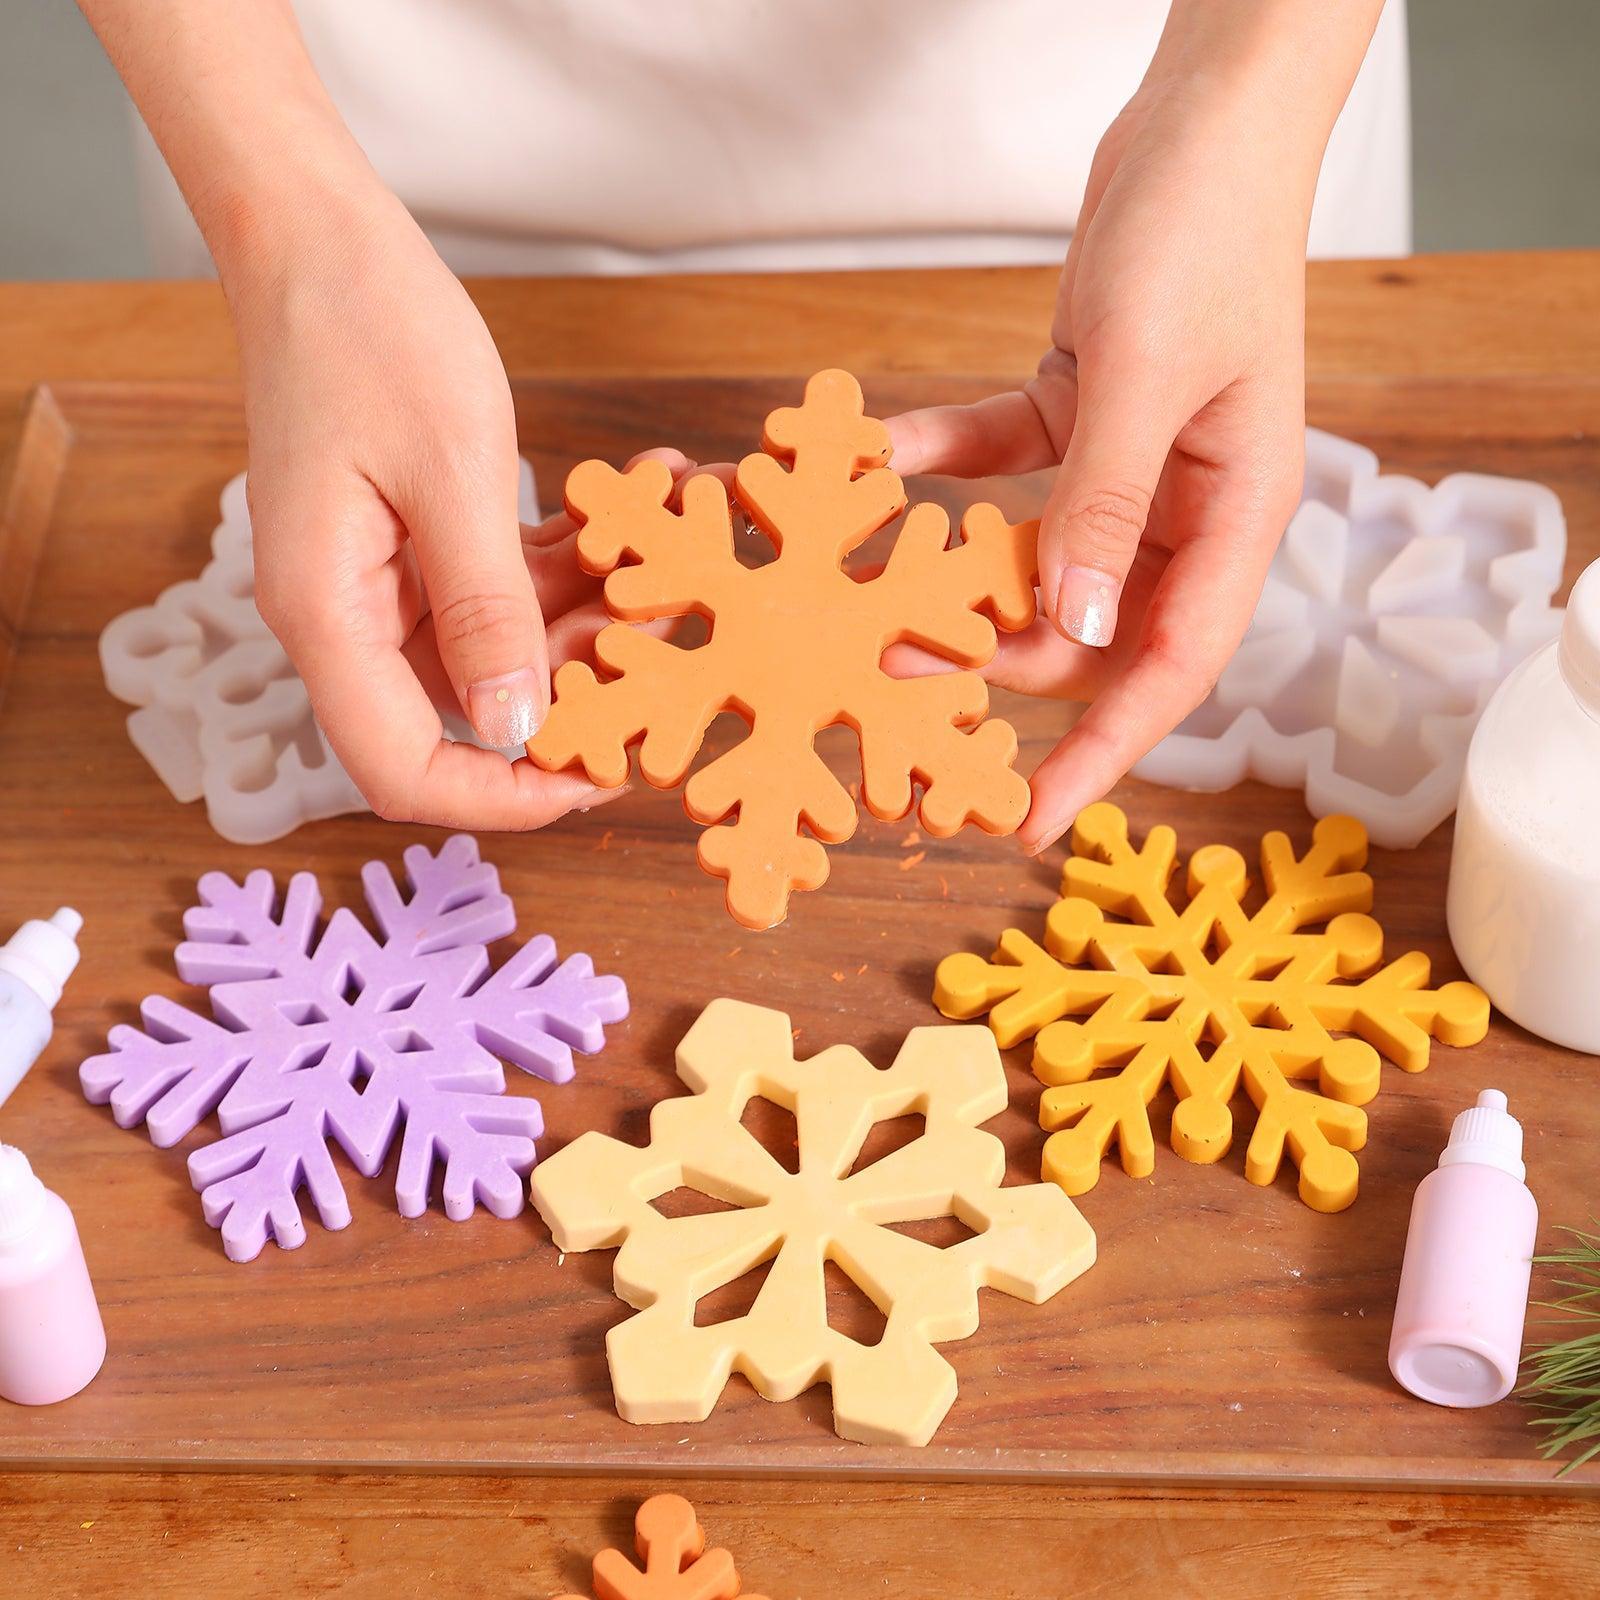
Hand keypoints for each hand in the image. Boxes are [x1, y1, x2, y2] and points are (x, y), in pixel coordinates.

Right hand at [235, 191, 608, 827]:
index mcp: (328, 616)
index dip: (503, 798)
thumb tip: (516, 728)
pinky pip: (504, 590)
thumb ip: (486, 610)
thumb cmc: (367, 329)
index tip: (600, 773)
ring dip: (589, 615)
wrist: (319, 235)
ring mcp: (383, 583)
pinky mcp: (417, 547)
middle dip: (575, 686)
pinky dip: (570, 564)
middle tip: (660, 628)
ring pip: (502, 652)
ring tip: (664, 549)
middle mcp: (347, 617)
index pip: (404, 768)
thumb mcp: (451, 472)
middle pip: (466, 714)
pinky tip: (637, 505)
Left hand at [887, 5, 1378, 852]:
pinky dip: (942, 467)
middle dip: (996, 662)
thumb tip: (1071, 628)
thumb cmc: (1206, 231)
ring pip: (1039, 557)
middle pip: (1091, 626)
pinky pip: (1001, 463)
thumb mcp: (1152, 377)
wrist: (1203, 117)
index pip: (1169, 669)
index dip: (1101, 753)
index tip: (1030, 819)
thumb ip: (1107, 504)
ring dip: (958, 579)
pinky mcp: (1081, 410)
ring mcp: (1132, 462)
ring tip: (870, 611)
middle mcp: (1186, 505)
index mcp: (1236, 517)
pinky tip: (876, 460)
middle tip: (897, 682)